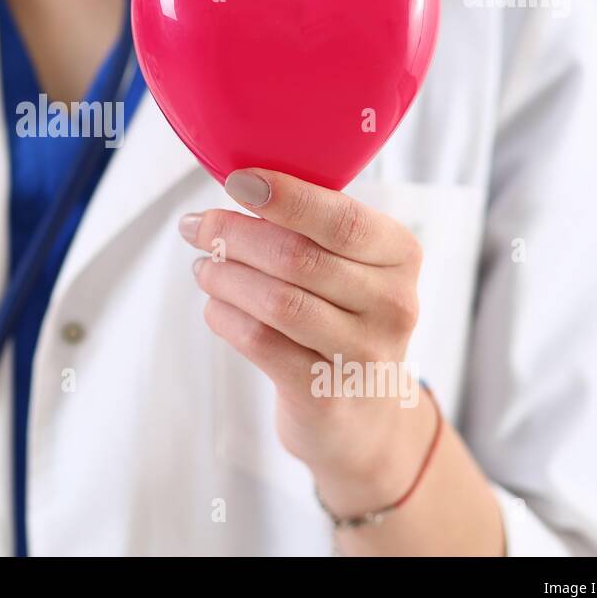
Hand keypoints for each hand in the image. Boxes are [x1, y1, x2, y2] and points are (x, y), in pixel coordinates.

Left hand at [181, 167, 436, 518]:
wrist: (365, 416)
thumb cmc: (343, 318)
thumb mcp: (350, 267)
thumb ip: (309, 227)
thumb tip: (237, 185)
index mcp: (401, 256)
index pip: (342, 219)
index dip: (286, 197)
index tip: (235, 181)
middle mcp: (393, 304)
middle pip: (297, 258)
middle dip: (233, 234)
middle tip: (195, 226)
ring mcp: (363, 354)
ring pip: (276, 301)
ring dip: (224, 276)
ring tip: (202, 266)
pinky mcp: (325, 394)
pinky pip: (261, 342)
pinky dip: (226, 316)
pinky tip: (213, 306)